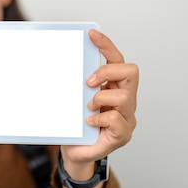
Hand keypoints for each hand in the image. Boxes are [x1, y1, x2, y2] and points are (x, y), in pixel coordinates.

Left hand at [61, 29, 138, 172]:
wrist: (74, 153)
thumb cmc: (75, 125)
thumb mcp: (73, 99)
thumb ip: (74, 84)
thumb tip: (57, 62)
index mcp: (113, 86)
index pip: (117, 59)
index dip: (106, 45)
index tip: (91, 34)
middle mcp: (125, 99)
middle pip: (131, 71)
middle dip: (108, 72)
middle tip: (88, 82)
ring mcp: (127, 117)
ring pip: (124, 96)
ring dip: (101, 99)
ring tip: (87, 107)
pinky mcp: (123, 135)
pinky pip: (116, 120)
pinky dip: (99, 119)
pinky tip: (89, 122)